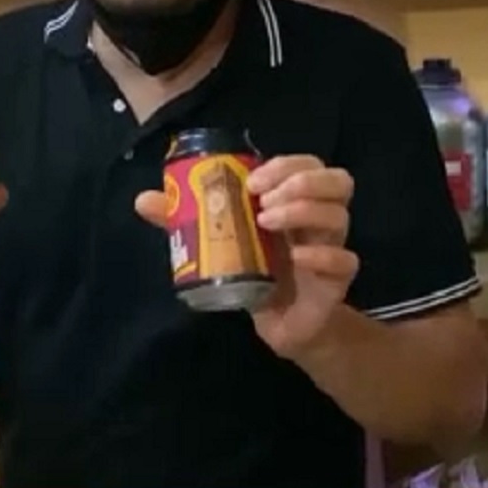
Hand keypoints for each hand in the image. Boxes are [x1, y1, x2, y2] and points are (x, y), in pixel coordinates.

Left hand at [136, 155, 357, 359]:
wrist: (280, 323)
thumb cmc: (254, 271)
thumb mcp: (217, 243)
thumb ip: (183, 221)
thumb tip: (143, 199)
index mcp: (293, 201)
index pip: (306, 164)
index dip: (285, 164)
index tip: (252, 180)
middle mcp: (318, 218)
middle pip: (336, 180)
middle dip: (301, 181)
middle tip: (264, 198)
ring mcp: (331, 246)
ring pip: (339, 214)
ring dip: (304, 210)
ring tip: (268, 222)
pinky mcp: (337, 280)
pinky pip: (344, 260)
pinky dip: (322, 254)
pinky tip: (297, 257)